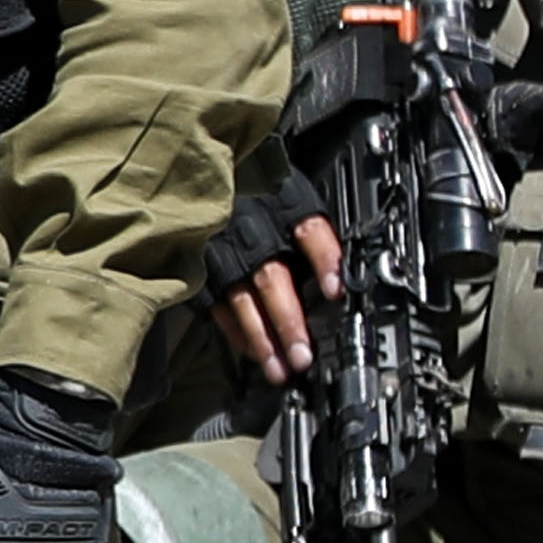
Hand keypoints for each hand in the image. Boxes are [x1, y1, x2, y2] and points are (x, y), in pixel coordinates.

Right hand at [211, 197, 348, 389]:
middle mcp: (251, 228)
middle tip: (304, 356)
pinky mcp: (200, 267)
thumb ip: (311, 232)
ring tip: (280, 369)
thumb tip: (344, 275)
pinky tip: (253, 352)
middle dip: (288, 321)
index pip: (309, 232)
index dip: (324, 262)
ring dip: (262, 339)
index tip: (337, 292)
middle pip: (272, 278)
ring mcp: (221, 250)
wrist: (199, 173)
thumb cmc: (257, 188)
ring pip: (242, 301)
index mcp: (282, 203)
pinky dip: (236, 332)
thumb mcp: (289, 192)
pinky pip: (218, 306)